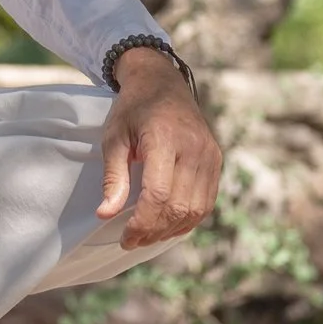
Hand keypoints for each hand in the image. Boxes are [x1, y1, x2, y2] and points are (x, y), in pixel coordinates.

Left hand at [96, 47, 221, 248]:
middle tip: (132, 241)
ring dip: (171, 229)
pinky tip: (167, 225)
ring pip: (196, 209)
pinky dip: (188, 219)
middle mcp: (194, 148)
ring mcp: (210, 155)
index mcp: (165, 138)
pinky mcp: (216, 160)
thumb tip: (106, 214)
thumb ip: (113, 177)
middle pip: (179, 206)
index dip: (142, 222)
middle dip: (155, 230)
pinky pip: (206, 202)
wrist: (162, 82)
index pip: (159, 193)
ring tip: (147, 236)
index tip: (126, 237)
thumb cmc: (133, 110)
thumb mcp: (114, 137)